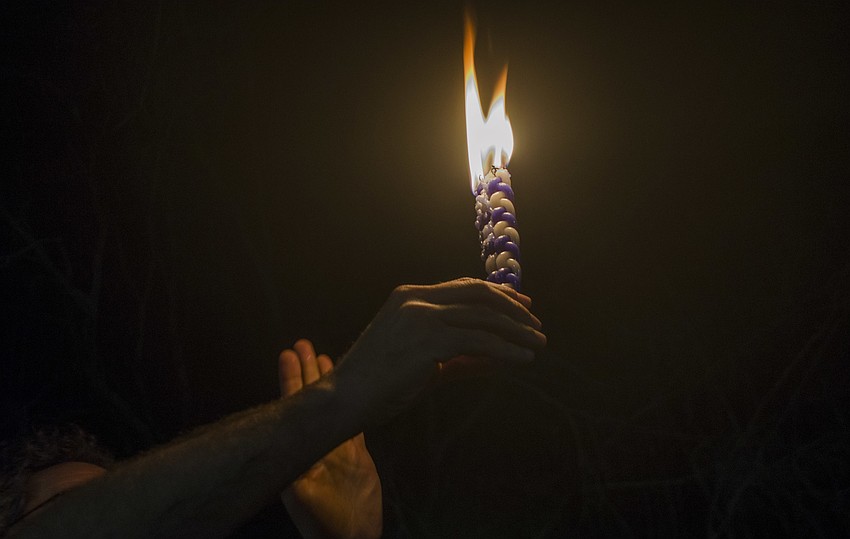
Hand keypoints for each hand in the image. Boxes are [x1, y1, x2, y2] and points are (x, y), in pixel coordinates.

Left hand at [279, 340, 381, 538]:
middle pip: (309, 399)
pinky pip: (354, 419)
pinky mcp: (356, 454)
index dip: (290, 380)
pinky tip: (351, 383)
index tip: (287, 353)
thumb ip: (297, 478)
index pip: (292, 406)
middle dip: (305, 371)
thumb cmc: (325, 525)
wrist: (350, 538)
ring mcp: (335, 448)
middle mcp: (314, 444)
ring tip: (320, 354)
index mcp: (299, 451)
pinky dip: (352, 401)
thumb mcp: (306, 500)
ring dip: (325, 380)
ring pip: (330, 406)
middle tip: (301, 343)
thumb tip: (286, 452)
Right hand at [333, 278, 545, 427]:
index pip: (463, 288)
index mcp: (410, 296)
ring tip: (538, 344)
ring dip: (516, 330)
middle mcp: (416, 298)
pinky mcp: (428, 339)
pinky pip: (478, 340)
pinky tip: (522, 359)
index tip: (522, 304)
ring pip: (483, 316)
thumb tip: (499, 359)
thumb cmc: (379, 384)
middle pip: (478, 293)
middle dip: (512, 307)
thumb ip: (461, 358)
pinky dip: (505, 349)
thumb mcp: (426, 364)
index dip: (497, 295)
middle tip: (535, 323)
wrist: (345, 397)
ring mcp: (422, 315)